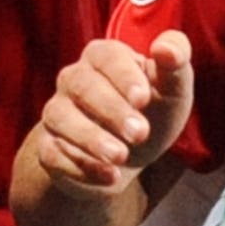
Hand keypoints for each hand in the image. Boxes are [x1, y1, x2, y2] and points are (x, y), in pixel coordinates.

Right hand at [27, 28, 191, 202]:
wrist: (130, 156)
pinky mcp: (48, 146)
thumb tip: (166, 49)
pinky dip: (80, 167)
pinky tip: (110, 176)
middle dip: (111, 110)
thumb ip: (176, 62)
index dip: (124, 76)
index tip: (143, 99)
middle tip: (140, 133)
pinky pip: (52, 153)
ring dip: (91, 138)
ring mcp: (56, 112)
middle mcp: (73, 79)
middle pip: (82, 85)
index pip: (106, 56)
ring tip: (120, 156)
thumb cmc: (152, 111)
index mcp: (103, 56)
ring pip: (60, 117)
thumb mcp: (173, 88)